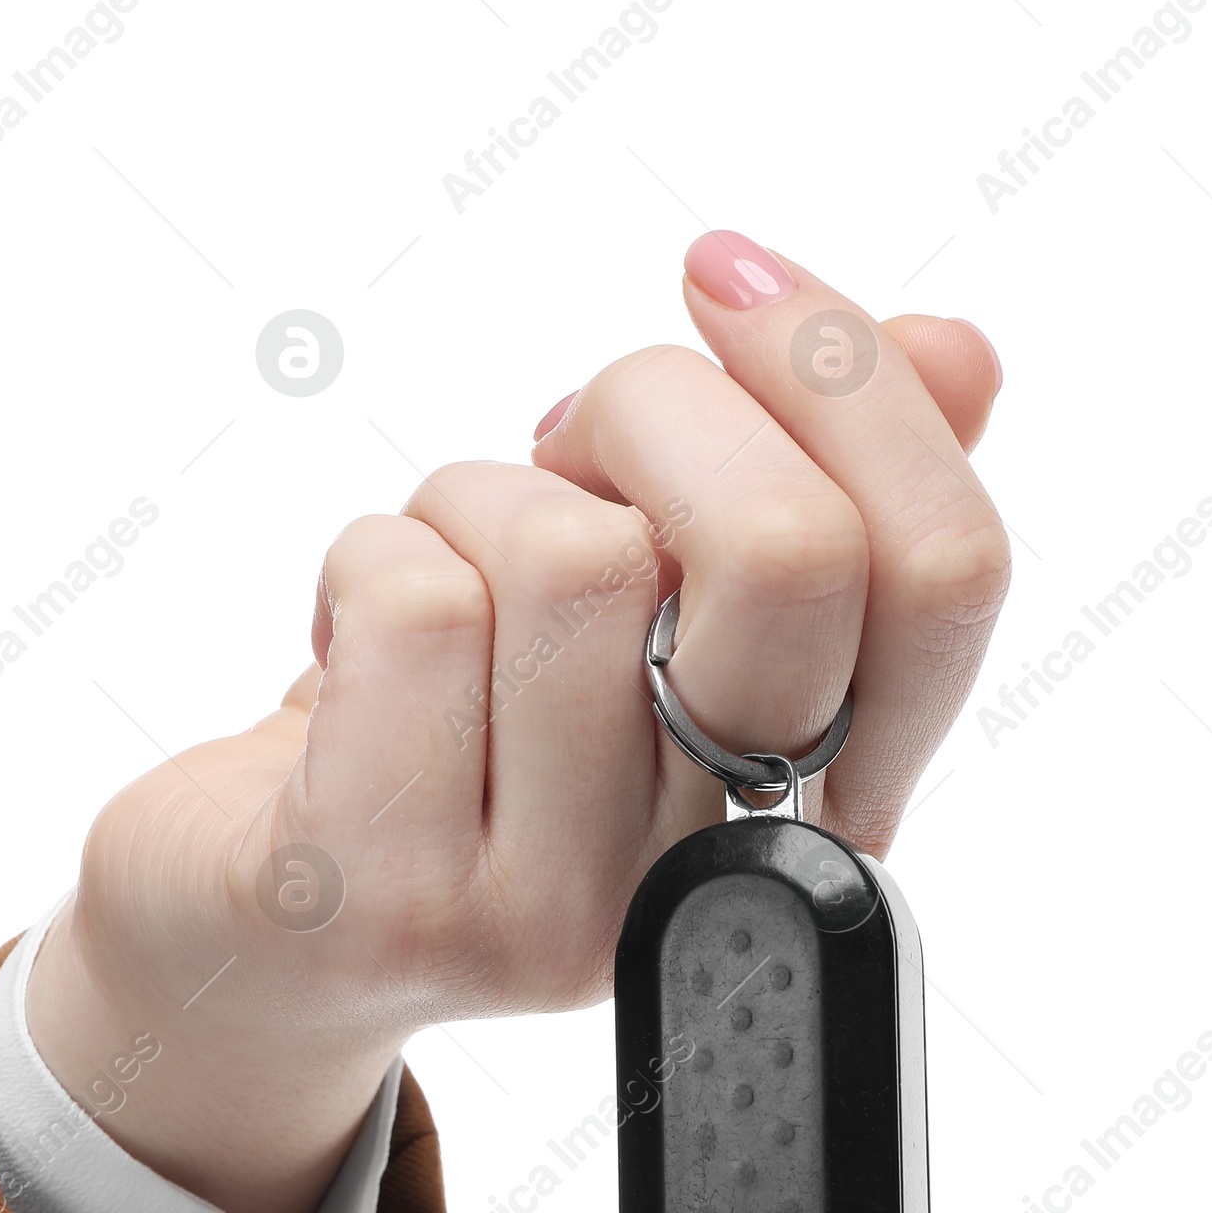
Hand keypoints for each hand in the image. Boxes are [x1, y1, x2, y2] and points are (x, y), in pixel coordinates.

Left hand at [27, 232, 1008, 1212]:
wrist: (257, 931)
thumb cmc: (456, 732)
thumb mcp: (638, 592)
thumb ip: (801, 483)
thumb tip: (954, 355)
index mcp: (814, 798)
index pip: (946, 578)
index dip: (853, 384)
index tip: (726, 281)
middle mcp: (712, 873)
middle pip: (787, 556)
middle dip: (656, 407)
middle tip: (564, 437)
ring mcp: (558, 915)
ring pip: (575, 556)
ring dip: (474, 501)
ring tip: (439, 586)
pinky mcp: (394, 904)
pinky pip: (416, 603)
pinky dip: (363, 559)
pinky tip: (347, 647)